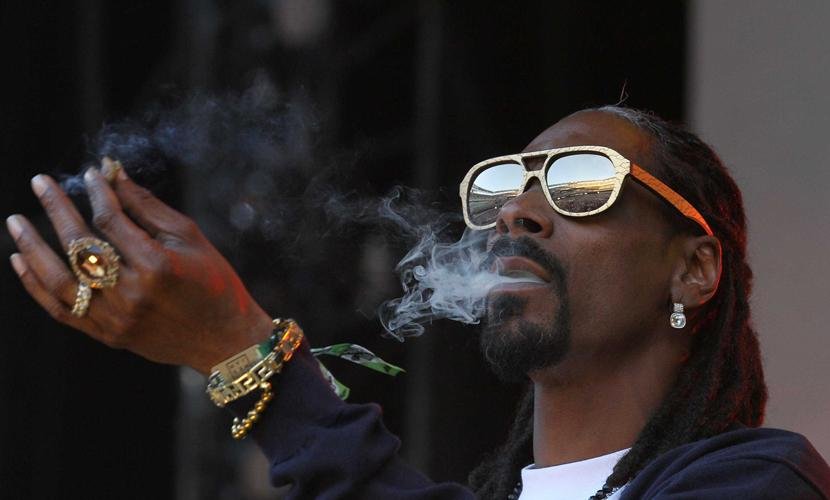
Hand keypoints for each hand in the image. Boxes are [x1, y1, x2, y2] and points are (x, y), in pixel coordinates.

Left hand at [6, 163, 274, 374]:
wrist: (224, 339)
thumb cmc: (214, 282)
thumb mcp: (190, 238)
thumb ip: (148, 207)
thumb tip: (113, 175)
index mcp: (158, 266)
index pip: (112, 220)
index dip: (98, 193)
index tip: (91, 174)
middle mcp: (132, 293)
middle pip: (80, 246)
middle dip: (57, 209)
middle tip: (39, 181)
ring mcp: (116, 318)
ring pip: (59, 281)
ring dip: (33, 248)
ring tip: (15, 221)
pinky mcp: (108, 335)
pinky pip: (61, 310)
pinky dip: (35, 286)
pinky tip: (20, 261)